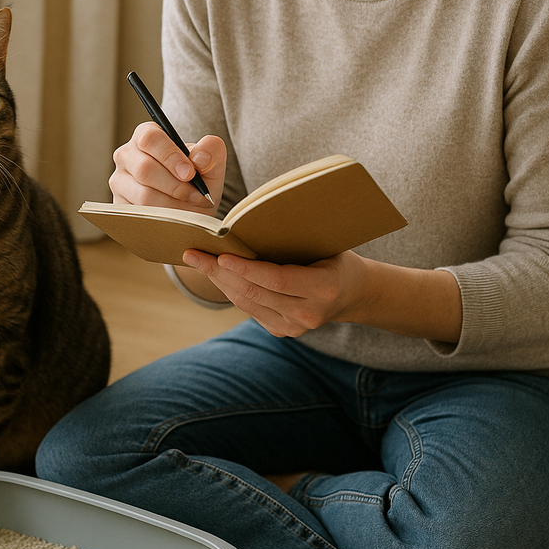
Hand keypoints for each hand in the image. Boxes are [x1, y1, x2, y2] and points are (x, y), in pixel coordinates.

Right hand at [110, 123, 225, 214]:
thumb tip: (199, 157)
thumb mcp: (212, 165)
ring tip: (188, 206)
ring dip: (172, 204)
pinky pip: (140, 214)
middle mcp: (127, 155)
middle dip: (175, 185)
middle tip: (196, 195)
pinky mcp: (119, 205)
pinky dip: (163, 217)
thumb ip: (212, 152)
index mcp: (146, 136)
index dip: (170, 156)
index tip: (190, 173)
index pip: (150, 138)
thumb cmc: (199, 182)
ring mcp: (119, 181)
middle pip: (144, 168)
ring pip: (143, 195)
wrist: (191, 211)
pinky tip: (175, 216)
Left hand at [181, 249, 462, 342]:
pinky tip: (216, 275)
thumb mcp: (328, 243)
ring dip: (219, 281)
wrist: (354, 294)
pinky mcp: (283, 331)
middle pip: (255, 292)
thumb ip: (296, 238)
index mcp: (323, 287)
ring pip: (247, 302)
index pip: (277, 280)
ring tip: (197, 261)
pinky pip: (250, 309)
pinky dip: (231, 290)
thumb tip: (253, 216)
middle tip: (193, 254)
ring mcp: (295, 327)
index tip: (220, 256)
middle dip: (219, 273)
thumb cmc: (337, 257)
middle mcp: (308, 312)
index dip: (247, 269)